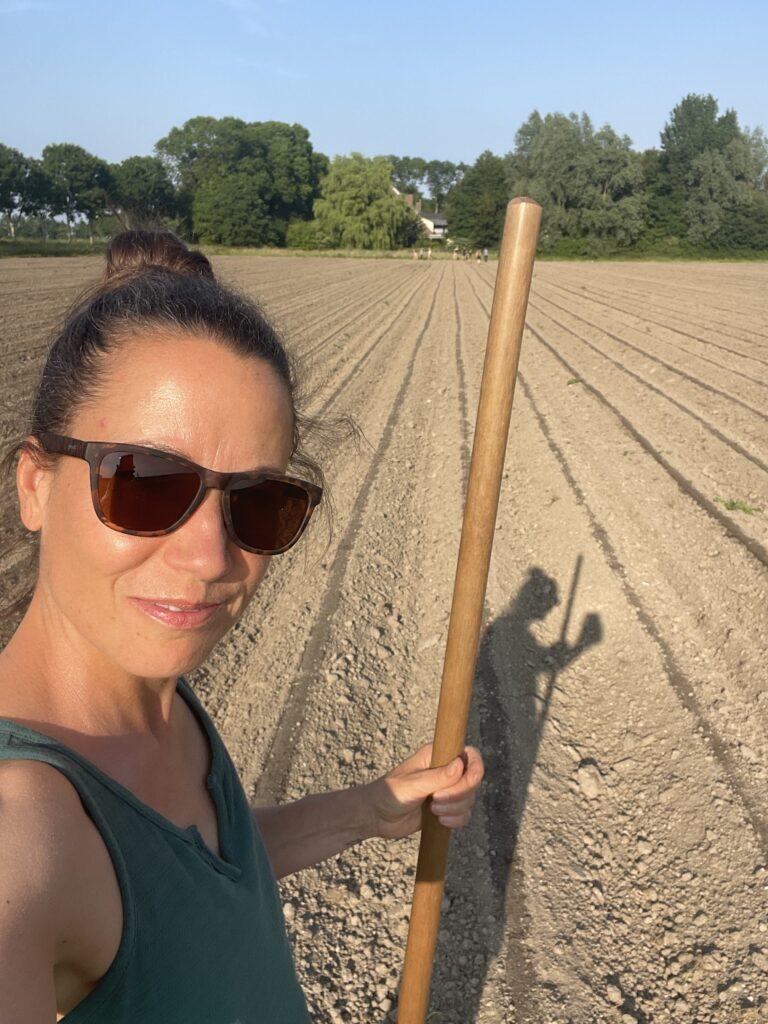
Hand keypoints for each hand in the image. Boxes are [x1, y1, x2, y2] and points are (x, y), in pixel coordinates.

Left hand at [367, 743, 484, 840]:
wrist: (377, 816)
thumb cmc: (390, 793)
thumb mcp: (413, 784)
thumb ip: (438, 777)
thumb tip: (460, 765)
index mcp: (438, 755)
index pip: (470, 755)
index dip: (473, 769)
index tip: (463, 782)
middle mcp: (446, 770)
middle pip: (473, 780)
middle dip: (459, 794)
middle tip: (436, 800)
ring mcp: (447, 790)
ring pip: (469, 799)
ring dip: (455, 808)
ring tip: (433, 811)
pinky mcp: (446, 808)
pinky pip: (464, 814)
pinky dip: (456, 820)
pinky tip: (440, 822)